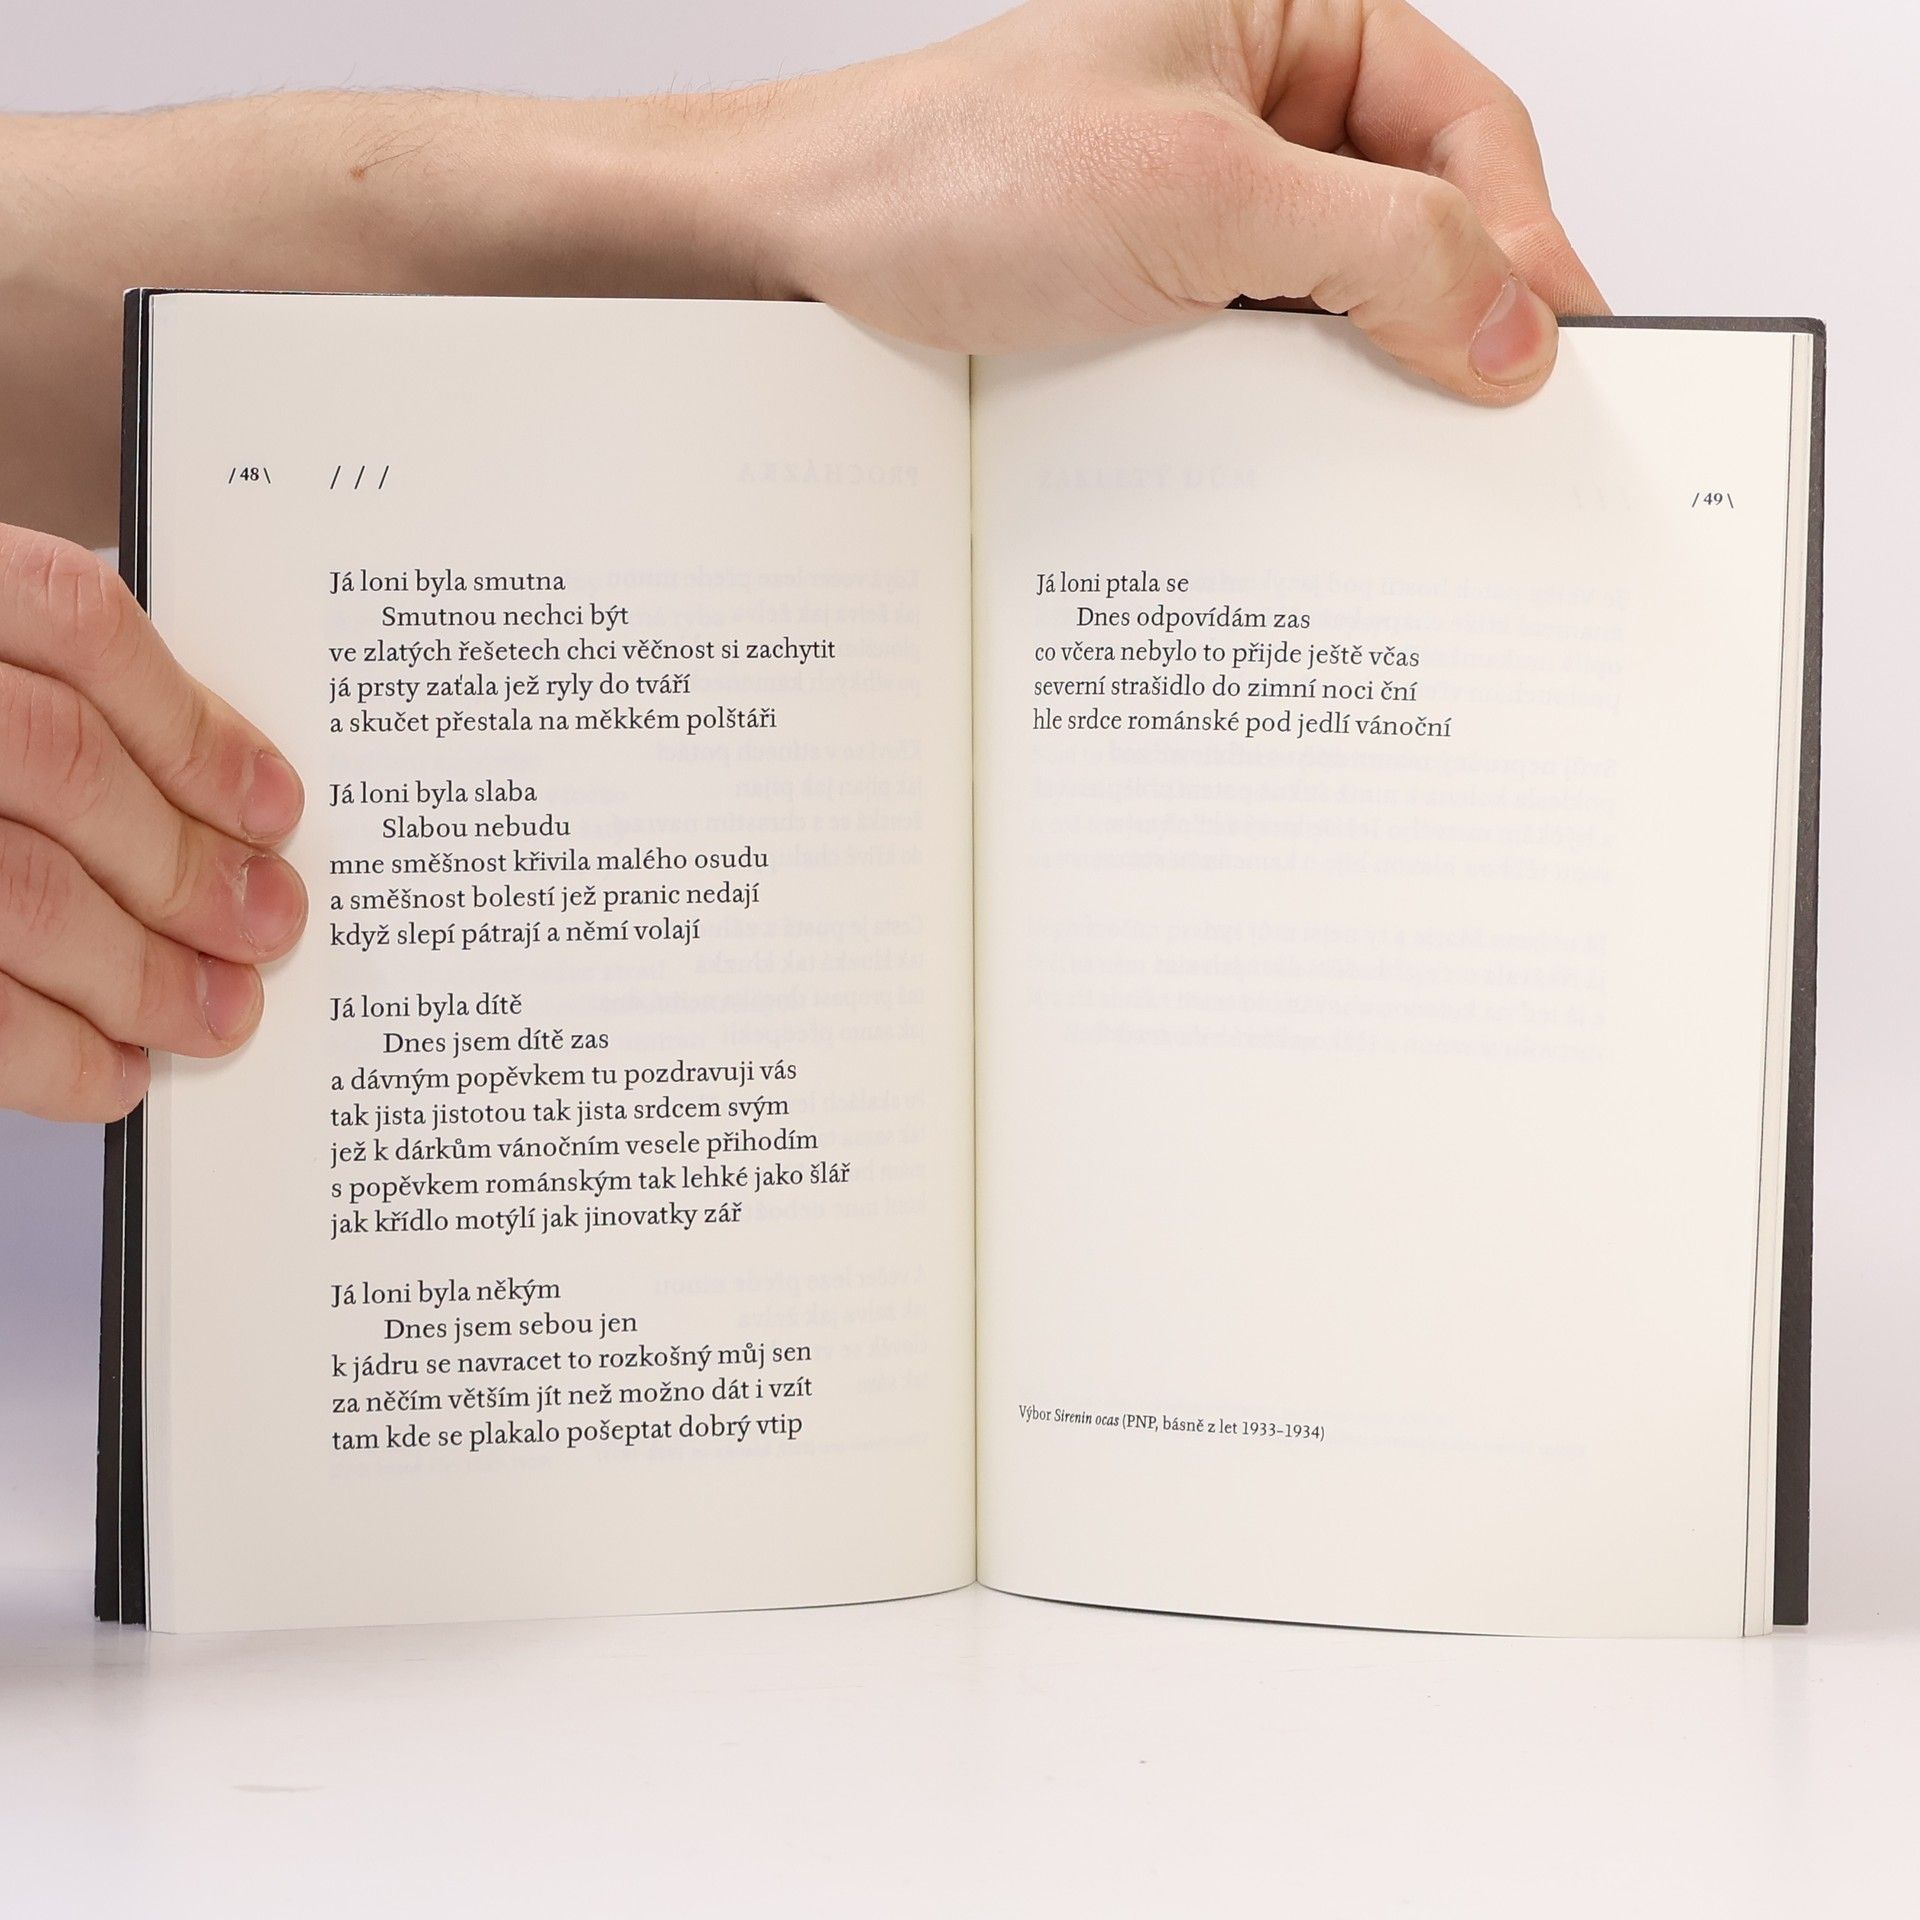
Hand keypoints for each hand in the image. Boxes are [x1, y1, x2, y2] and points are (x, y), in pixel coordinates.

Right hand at [0, 526, 306, 1119]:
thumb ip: (28, 699)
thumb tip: (211, 806)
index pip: (67, 621)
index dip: (191, 723)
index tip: (271, 806)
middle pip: (58, 763)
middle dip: (186, 865)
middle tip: (267, 929)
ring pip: (18, 889)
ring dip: (139, 972)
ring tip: (213, 1016)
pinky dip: (48, 1053)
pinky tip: (107, 1072)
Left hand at [737, 0, 1605, 398]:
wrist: (812, 249)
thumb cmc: (964, 173)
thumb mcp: (1201, 196)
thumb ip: (1380, 247)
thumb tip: (1513, 320)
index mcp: (1292, 14)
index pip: (1467, 124)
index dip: (1526, 239)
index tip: (1556, 352)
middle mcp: (1262, 98)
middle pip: (1424, 210)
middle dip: (1455, 311)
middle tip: (1492, 422)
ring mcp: (1215, 196)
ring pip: (1350, 286)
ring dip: (1372, 366)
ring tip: (1397, 444)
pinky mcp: (1169, 282)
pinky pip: (1274, 340)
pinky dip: (1298, 395)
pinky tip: (1306, 446)